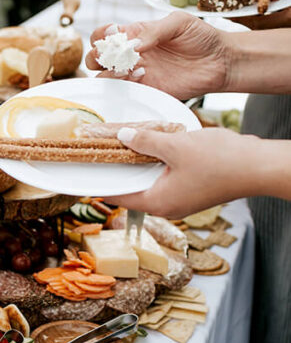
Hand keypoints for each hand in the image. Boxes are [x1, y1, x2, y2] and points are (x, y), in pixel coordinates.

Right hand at [85, 12, 229, 100]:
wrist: (221, 61)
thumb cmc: (202, 37)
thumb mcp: (178, 22)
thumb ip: (154, 30)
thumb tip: (133, 44)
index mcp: (136, 33)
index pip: (105, 34)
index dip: (101, 35)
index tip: (112, 35)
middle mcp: (133, 54)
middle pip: (98, 57)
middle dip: (97, 56)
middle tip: (111, 55)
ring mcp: (139, 73)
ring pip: (106, 76)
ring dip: (109, 71)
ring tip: (128, 66)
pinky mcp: (149, 89)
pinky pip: (126, 90)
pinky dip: (127, 83)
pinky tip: (143, 74)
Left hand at [108, 127, 260, 216]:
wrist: (259, 167)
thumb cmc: (220, 161)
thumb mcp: (175, 146)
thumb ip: (145, 141)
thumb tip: (122, 135)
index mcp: (158, 203)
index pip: (117, 195)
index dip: (98, 182)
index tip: (83, 171)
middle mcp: (167, 206)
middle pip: (131, 189)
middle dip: (117, 169)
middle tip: (99, 151)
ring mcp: (181, 200)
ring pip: (149, 182)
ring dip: (138, 164)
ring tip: (122, 144)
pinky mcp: (192, 190)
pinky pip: (165, 177)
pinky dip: (156, 164)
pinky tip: (152, 145)